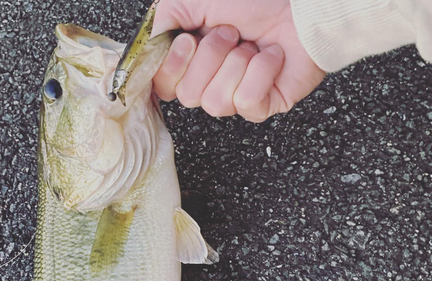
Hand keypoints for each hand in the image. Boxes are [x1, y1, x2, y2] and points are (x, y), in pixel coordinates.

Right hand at [152, 0, 325, 121]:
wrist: (299, 5)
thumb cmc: (253, 0)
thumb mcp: (192, 0)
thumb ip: (160, 24)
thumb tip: (142, 54)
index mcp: (191, 63)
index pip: (163, 87)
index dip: (171, 68)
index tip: (187, 40)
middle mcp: (209, 83)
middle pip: (189, 96)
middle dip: (210, 57)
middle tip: (230, 34)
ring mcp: (235, 99)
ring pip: (216, 103)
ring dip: (235, 64)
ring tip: (250, 45)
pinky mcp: (261, 107)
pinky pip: (246, 101)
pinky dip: (260, 72)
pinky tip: (270, 57)